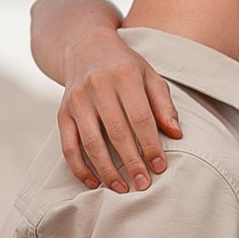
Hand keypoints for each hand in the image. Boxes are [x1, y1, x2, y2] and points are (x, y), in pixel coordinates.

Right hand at [58, 29, 179, 192]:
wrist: (85, 48)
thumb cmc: (124, 66)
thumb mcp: (149, 76)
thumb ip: (163, 104)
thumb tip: (176, 134)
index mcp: (124, 76)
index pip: (140, 117)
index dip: (150, 144)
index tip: (160, 167)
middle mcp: (98, 86)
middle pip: (117, 132)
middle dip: (131, 162)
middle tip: (143, 185)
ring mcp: (77, 100)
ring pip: (91, 142)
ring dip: (106, 170)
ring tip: (121, 189)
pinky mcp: (62, 112)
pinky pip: (68, 145)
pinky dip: (79, 167)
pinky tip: (93, 182)